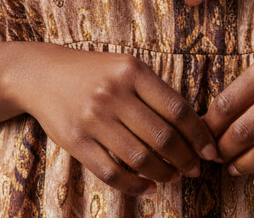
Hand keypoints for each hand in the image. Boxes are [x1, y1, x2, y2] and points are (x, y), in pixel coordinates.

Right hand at [14, 45, 219, 195]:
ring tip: (174, 177)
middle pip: (162, 136)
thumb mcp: (125, 66)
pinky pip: (111, 172)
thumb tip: (190, 126)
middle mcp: (114, 93)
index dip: (199, 134)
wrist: (42, 74)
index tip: (211, 150)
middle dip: (186, 159)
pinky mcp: (76, 141)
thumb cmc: (93, 71)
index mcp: (132, 70)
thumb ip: (153, 90)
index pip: (176, 108)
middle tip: (195, 169)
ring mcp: (93, 118)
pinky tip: (148, 187)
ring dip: (164, 173)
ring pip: (140, 158)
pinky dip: (135, 185)